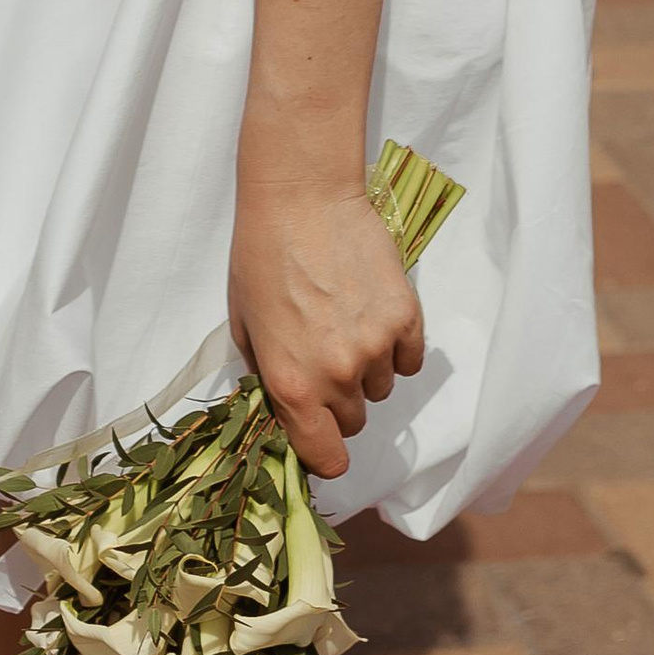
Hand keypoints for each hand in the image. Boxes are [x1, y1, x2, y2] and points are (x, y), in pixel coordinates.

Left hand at [229, 168, 423, 480]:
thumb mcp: (245, 324)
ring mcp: (377, 347)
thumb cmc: (261, 256)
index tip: (320, 438)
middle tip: (322, 355)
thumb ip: (267, 378)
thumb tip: (285, 413)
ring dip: (366, 370)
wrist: (302, 197)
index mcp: (292, 383)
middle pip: (352, 421)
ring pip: (381, 389)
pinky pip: (408, 360)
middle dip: (337, 400)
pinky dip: (395, 347)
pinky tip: (371, 313)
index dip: (322, 454)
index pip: (326, 458)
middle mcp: (338, 374)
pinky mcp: (407, 318)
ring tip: (344, 323)